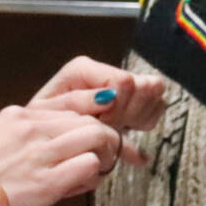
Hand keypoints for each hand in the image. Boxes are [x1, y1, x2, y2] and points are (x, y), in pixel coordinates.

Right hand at [0, 106, 122, 205]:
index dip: (97, 116)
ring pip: (97, 136)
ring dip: (107, 154)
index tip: (107, 129)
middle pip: (90, 119)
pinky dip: (94, 175)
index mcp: (17, 115)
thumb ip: (31, 131)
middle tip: (108, 156)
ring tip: (97, 170)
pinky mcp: (44, 183)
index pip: (73, 102)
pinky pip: (88, 165)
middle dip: (108, 138)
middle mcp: (28, 128)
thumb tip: (69, 131)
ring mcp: (36, 154)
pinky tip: (81, 184)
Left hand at [29, 56, 168, 136]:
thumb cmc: (47, 123)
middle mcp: (106, 70)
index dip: (116, 110)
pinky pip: (158, 105)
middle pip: (143, 85)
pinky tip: (127, 128)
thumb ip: (78, 103)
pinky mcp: (137, 97)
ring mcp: (124, 82)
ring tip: (116, 128)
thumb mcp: (51, 114)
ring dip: (138, 116)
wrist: (52, 136)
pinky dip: (146, 121)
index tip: (101, 125)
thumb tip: (110, 97)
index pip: (123, 82)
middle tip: (108, 128)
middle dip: (128, 114)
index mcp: (84, 69)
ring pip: (155, 92)